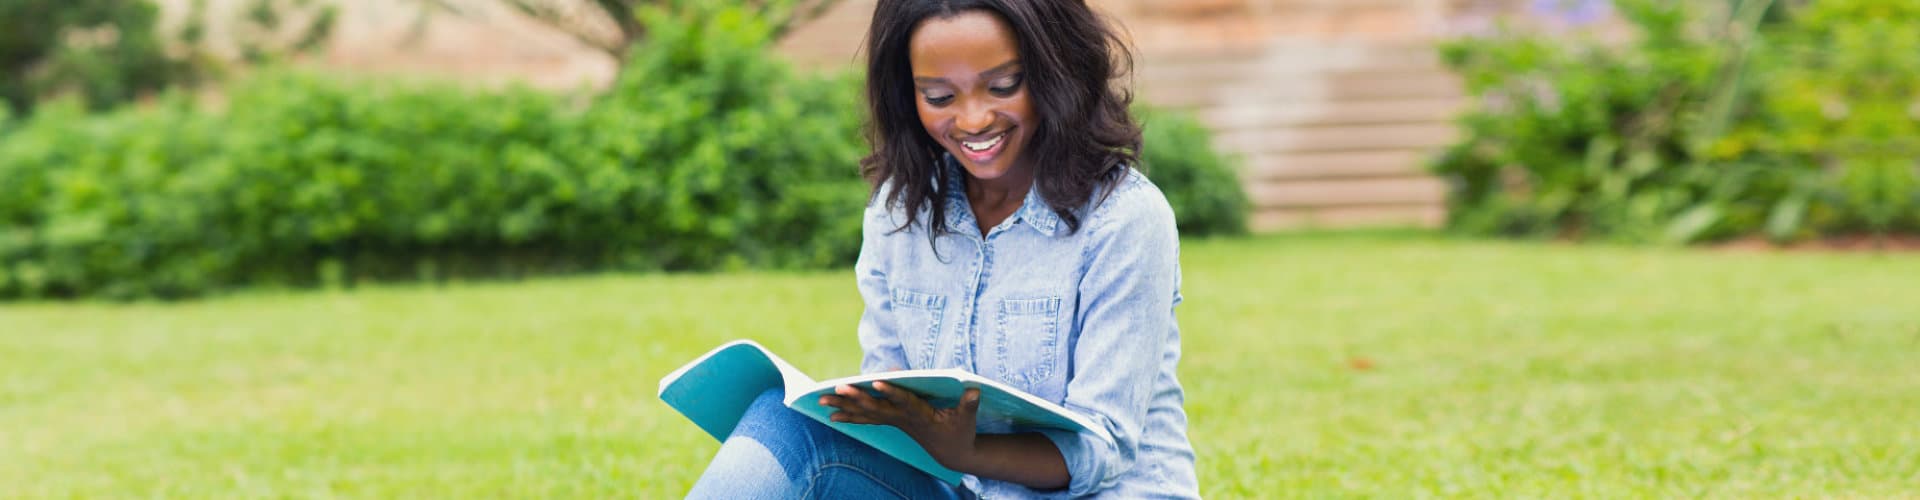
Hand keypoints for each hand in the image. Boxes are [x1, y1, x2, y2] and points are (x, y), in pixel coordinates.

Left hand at [821, 382, 981, 469]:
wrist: (954, 454)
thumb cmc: (962, 432)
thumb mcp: (968, 417)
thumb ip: (969, 403)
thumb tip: (973, 387)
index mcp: (921, 415)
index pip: (904, 401)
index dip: (890, 391)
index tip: (875, 380)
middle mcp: (904, 419)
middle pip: (876, 407)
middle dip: (856, 398)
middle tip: (837, 388)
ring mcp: (896, 422)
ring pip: (866, 413)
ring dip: (844, 407)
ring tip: (822, 400)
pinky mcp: (893, 423)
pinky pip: (868, 419)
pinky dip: (850, 416)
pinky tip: (832, 416)